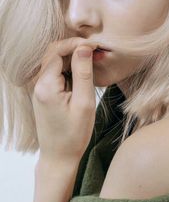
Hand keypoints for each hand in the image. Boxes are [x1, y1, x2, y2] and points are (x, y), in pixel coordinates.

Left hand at [32, 38, 96, 163]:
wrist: (59, 157)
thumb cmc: (74, 134)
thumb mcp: (84, 103)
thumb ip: (83, 73)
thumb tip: (84, 47)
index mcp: (46, 85)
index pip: (58, 50)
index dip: (77, 44)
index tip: (95, 46)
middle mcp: (38, 84)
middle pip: (54, 53)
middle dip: (75, 49)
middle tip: (96, 52)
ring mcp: (39, 88)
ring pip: (55, 62)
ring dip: (73, 58)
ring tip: (93, 61)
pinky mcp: (44, 93)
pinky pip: (55, 72)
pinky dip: (69, 69)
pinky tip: (83, 74)